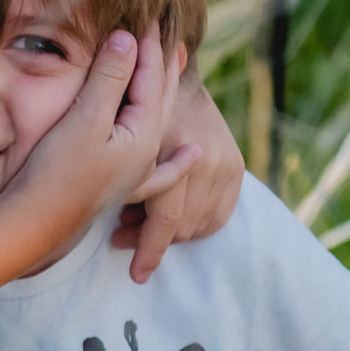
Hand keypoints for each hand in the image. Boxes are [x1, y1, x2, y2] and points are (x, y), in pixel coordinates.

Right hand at [4, 26, 178, 254]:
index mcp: (143, 134)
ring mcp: (135, 171)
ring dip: (166, 89)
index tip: (150, 13)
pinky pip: (158, 167)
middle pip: (161, 97)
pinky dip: (176, 159)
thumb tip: (128, 38)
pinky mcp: (118, 184)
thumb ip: (110, 78)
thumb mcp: (84, 119)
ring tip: (176, 62)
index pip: (151, 77)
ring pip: (160, 121)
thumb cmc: (56, 172)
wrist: (34, 224)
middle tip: (166, 26)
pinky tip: (192, 156)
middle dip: (162, 61)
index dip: (149, 43)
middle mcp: (146, 153)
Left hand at [111, 70, 243, 281]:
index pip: (165, 220)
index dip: (148, 250)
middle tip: (121, 233)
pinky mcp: (237, 166)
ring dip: (172, 232)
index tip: (136, 274)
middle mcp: (206, 160)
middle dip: (151, 238)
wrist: (170, 75)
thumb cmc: (130, 107)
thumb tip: (113, 229)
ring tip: (141, 222)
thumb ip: (122, 179)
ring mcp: (225, 162)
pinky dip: (196, 223)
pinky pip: (218, 215)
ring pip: (200, 225)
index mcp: (172, 153)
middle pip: (182, 227)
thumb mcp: (116, 138)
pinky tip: (172, 218)